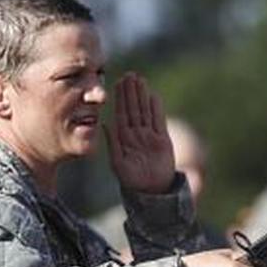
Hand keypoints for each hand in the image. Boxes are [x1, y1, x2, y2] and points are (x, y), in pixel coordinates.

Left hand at [104, 73, 174, 193]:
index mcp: (123, 138)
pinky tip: (153, 95)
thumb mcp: (118, 163)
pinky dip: (156, 108)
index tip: (118, 82)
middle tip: (129, 75)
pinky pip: (158, 120)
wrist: (152, 191)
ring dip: (142, 96)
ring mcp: (149, 135)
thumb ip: (112, 144)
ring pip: (145, 111)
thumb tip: (105, 124)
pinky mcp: (162, 139)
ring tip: (140, 80)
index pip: (121, 113)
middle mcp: (135, 134)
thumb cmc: (132, 180)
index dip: (120, 98)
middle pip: (133, 108)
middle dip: (131, 92)